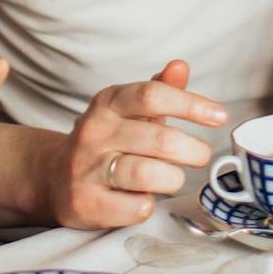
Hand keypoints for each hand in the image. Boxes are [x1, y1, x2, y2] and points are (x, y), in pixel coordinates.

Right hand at [47, 60, 226, 229]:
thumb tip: (180, 66)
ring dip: (172, 178)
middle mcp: (95, 131)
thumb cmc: (107, 142)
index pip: (153, 95)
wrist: (53, 177)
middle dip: (192, 151)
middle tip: (201, 156)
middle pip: (159, 139)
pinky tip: (145, 198)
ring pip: (147, 174)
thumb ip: (159, 89)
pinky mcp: (85, 202)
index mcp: (109, 103)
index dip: (191, 105)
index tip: (219, 116)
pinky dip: (148, 205)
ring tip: (173, 177)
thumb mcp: (130, 111)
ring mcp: (87, 168)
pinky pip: (134, 207)